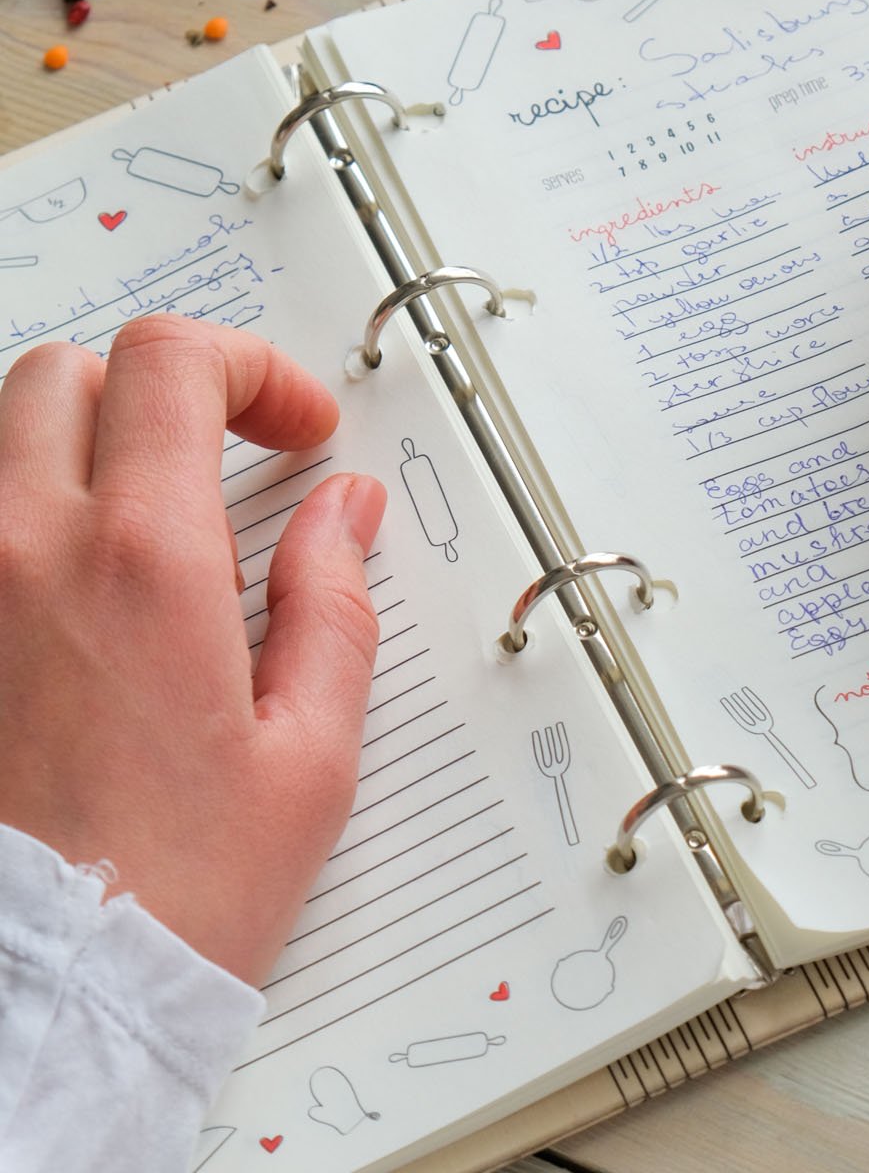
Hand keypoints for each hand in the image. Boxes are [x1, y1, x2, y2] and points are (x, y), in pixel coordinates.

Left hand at [0, 317, 385, 985]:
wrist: (41, 999)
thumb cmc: (171, 896)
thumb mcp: (308, 752)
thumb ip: (332, 603)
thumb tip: (342, 513)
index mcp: (145, 563)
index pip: (174, 363)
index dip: (252, 368)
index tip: (294, 430)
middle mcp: (27, 553)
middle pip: (70, 375)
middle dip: (161, 393)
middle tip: (223, 457)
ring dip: (84, 448)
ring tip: (149, 520)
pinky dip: (26, 520)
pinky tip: (76, 586)